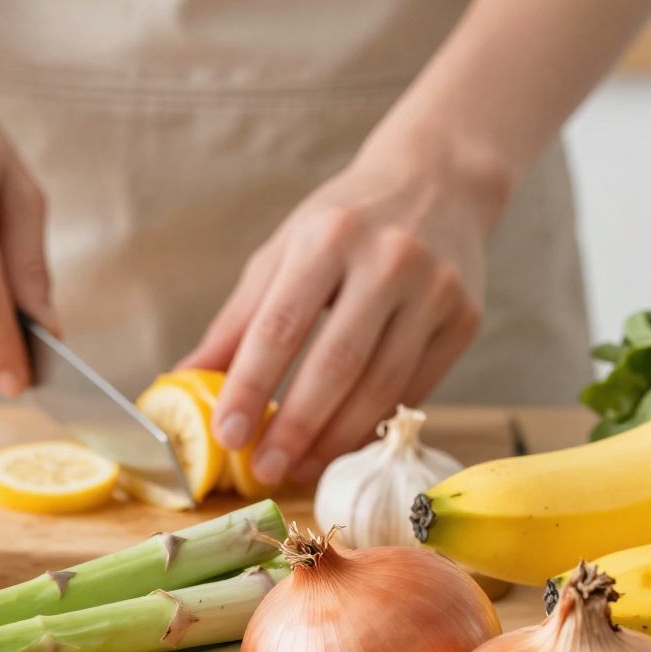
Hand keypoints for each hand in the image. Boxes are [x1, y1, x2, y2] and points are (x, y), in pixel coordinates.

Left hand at [181, 146, 503, 484]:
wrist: (440, 181)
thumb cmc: (345, 221)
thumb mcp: (284, 251)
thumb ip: (238, 319)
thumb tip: (184, 381)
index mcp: (329, 236)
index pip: (281, 326)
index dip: (251, 386)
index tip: (227, 435)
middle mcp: (389, 259)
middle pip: (337, 363)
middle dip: (296, 427)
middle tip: (264, 469)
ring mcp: (435, 290)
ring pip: (382, 385)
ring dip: (336, 439)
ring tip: (299, 468)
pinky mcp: (466, 318)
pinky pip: (416, 387)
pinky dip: (375, 424)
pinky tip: (343, 445)